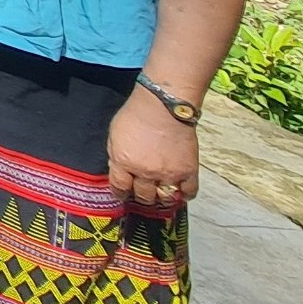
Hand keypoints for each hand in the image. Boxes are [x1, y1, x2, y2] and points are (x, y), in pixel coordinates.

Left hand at [107, 88, 199, 205]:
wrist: (164, 105)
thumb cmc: (136, 114)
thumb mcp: (114, 135)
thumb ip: (116, 155)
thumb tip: (118, 169)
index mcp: (123, 162)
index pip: (120, 188)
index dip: (120, 193)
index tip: (122, 195)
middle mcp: (145, 172)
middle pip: (143, 196)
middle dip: (141, 197)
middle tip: (143, 194)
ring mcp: (167, 173)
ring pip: (164, 198)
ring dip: (161, 198)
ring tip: (160, 193)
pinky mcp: (188, 170)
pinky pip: (188, 192)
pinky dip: (184, 195)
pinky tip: (180, 191)